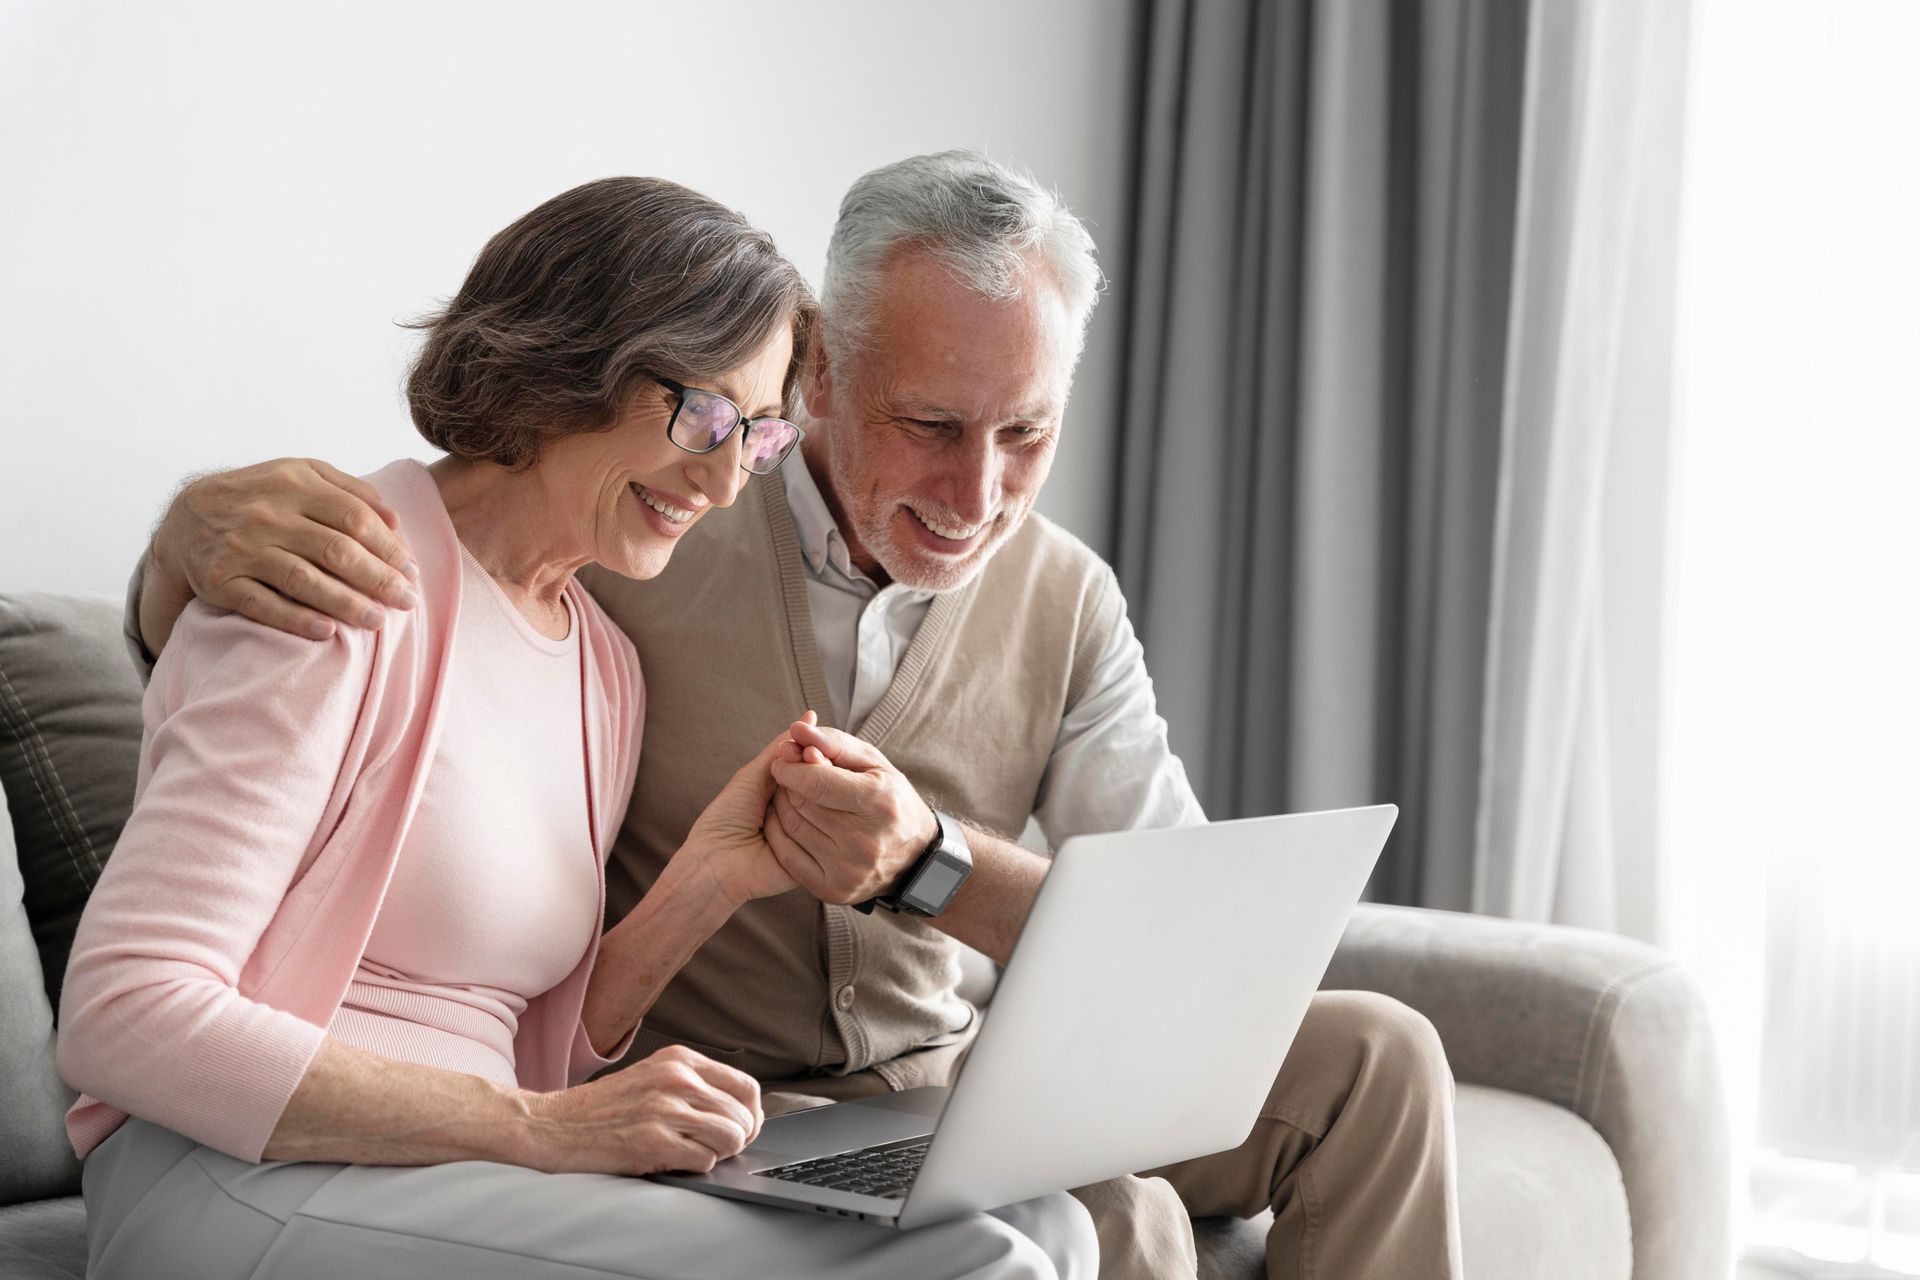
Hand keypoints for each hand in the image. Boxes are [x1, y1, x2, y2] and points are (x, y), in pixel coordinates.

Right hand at [145, 458, 420, 649]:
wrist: (187, 517)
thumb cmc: (262, 497)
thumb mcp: (301, 476)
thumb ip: (350, 490)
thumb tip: (395, 519)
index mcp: (294, 484)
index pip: (353, 518)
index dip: (388, 547)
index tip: (412, 570)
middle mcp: (267, 514)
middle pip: (335, 550)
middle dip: (378, 579)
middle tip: (407, 601)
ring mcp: (241, 548)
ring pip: (303, 580)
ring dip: (347, 603)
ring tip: (379, 622)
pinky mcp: (219, 581)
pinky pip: (262, 604)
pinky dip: (296, 619)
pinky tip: (328, 632)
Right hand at [527, 1045, 763, 1174]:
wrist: (552, 1125)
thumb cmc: (602, 1108)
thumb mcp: (652, 1077)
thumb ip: (693, 1085)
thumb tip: (739, 1110)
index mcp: (680, 1060)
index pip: (746, 1087)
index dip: (752, 1115)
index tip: (745, 1129)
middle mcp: (677, 1079)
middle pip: (743, 1116)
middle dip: (739, 1139)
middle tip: (719, 1148)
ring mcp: (666, 1109)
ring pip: (731, 1137)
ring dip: (719, 1153)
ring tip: (695, 1153)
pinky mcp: (653, 1141)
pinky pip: (706, 1160)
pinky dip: (697, 1166)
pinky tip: (674, 1160)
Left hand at [681, 723, 808, 906]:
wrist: (714, 863)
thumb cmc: (727, 818)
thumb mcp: (757, 774)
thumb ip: (785, 747)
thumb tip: (811, 716)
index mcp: (794, 789)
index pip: (817, 765)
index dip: (815, 757)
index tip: (809, 752)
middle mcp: (807, 811)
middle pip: (824, 784)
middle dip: (804, 780)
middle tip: (777, 791)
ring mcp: (815, 836)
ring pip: (824, 808)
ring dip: (795, 807)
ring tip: (766, 817)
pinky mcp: (819, 861)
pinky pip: (822, 836)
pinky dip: (798, 830)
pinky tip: (774, 834)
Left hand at [766, 720, 938, 905]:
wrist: (915, 858)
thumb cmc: (891, 800)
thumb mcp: (874, 764)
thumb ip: (834, 743)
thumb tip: (796, 729)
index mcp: (879, 802)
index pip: (816, 781)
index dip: (791, 766)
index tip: (784, 757)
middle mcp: (865, 840)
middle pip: (801, 802)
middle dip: (789, 783)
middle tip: (792, 775)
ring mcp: (848, 869)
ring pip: (792, 826)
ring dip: (782, 805)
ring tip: (794, 796)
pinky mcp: (834, 890)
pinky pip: (788, 855)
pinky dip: (780, 833)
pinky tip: (789, 821)